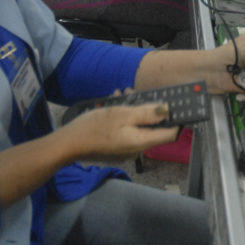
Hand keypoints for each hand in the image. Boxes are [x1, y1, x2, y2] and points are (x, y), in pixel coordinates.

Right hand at [63, 103, 179, 159]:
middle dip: (148, 109)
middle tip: (136, 94)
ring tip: (121, 95)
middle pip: (153, 129)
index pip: (170, 134)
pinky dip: (124, 119)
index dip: (176, 120)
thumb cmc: (95, 127)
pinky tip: (113, 106)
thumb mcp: (122, 114)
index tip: (176, 105)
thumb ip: (147, 113)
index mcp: (142, 142)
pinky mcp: (116, 149)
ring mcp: (126, 151)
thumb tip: (167, 111)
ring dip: (133, 111)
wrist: (69, 144)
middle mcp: (137, 150)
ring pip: (138, 128)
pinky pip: (127, 132)